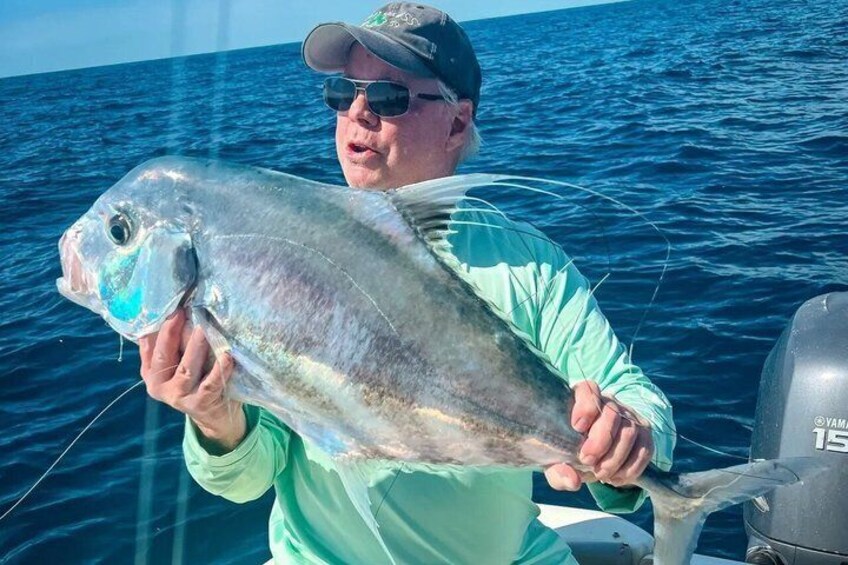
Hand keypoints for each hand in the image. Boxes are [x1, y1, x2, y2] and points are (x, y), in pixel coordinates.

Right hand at [139, 309, 244, 452]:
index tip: (169, 306)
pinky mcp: (200, 403)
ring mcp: (179, 396)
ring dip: (196, 347)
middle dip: (172, 332)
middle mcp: (159, 385)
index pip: (150, 345)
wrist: (215, 414)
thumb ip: (171, 343)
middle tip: (181, 312)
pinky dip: (220, 369)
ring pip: (186, 368)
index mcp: (151, 372)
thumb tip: (171, 308)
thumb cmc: (196, 379)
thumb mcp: (177, 363)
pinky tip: (227, 356)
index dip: (159, 326)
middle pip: (164, 355)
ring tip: (203, 329)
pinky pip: (211, 384)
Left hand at [545, 380, 652, 490]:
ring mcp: (628, 416)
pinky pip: (644, 449)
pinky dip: (631, 468)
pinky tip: (615, 478)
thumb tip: (572, 481)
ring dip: (615, 458)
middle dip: (601, 441)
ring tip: (600, 474)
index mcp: (581, 399)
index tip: (577, 427)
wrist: (591, 456)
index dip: (585, 406)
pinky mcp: (643, 433)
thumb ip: (558, 471)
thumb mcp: (556, 462)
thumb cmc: (567, 451)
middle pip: (612, 413)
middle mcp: (608, 403)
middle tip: (587, 460)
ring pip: (629, 431)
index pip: (588, 389)